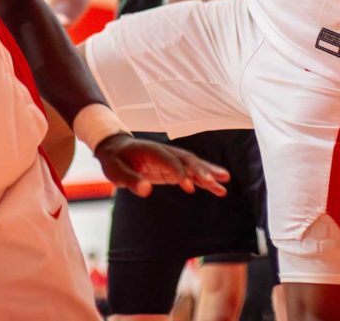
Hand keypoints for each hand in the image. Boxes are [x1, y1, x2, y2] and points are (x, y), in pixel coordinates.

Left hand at [94, 133, 229, 197]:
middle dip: (201, 170)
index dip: (179, 173)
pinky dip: (204, 180)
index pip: (168, 161)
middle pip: (186, 159)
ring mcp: (170, 159)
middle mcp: (164, 152)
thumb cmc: (114, 160)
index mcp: (150, 151)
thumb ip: (131, 180)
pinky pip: (191, 173)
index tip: (190, 188)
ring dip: (208, 173)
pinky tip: (218, 189)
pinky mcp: (172, 168)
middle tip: (217, 181)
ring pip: (193, 165)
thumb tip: (147, 190)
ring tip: (225, 182)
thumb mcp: (115, 172)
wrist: (115, 149)